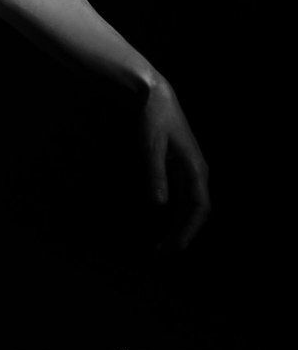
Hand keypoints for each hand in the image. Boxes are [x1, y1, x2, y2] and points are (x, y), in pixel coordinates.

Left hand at [138, 77, 209, 252]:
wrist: (156, 97)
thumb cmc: (153, 120)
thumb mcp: (150, 147)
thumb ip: (154, 174)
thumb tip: (158, 205)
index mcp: (195, 169)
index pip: (198, 208)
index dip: (188, 230)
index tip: (174, 247)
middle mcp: (198, 172)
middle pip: (197, 211)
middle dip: (183, 233)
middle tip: (163, 252)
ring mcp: (191, 170)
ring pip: (191, 206)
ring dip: (180, 225)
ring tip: (163, 244)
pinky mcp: (182, 167)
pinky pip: (185, 197)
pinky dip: (178, 213)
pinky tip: (166, 222)